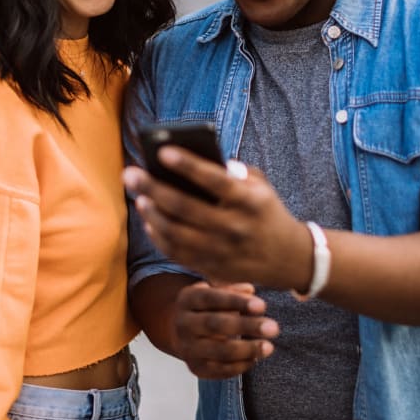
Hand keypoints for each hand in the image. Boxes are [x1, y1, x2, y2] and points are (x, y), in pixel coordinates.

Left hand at [123, 146, 312, 290]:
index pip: (214, 179)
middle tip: (130, 173)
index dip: (187, 165)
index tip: (162, 150)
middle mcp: (234, 227)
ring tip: (138, 195)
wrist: (288, 258)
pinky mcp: (212, 268)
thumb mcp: (260, 186)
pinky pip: (176, 253)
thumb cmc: (266, 210)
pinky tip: (149, 219)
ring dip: (151, 213)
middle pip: (184, 207)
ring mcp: (222, 251)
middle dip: (152, 188)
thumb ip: (233, 171)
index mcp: (249, 201)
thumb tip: (194, 158)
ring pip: (175, 233)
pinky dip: (158, 236)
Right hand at [173, 281, 278, 378]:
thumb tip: (250, 290)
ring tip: (269, 347)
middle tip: (273, 328)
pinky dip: (240, 365)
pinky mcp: (195, 368)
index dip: (237, 302)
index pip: (212, 298)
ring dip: (247, 349)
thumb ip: (232, 289)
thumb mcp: (215, 291)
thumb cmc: (208, 306)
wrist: (183, 332)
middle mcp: (183, 323)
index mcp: (188, 298)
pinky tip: (255, 358)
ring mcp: (187, 348)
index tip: (262, 306)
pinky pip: (220, 370)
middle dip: (246, 326)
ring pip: (219, 351)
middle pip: (215, 324)